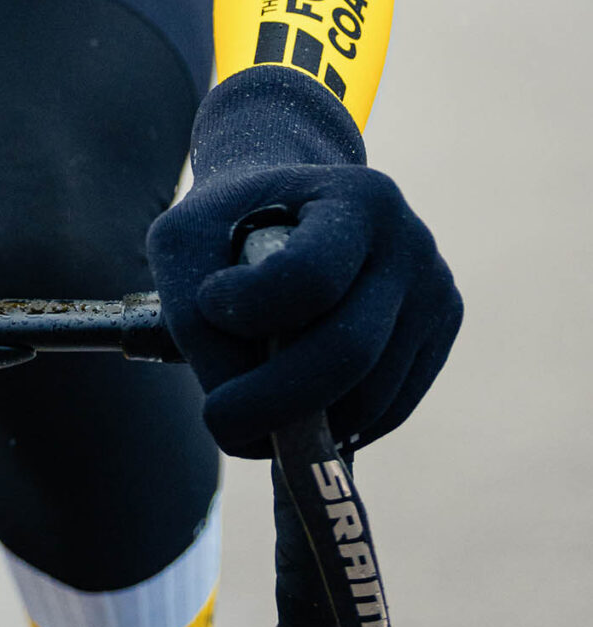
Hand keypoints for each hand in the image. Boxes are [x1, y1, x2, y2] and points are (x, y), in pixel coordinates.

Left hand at [147, 66, 460, 458]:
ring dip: (305, 425)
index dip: (253, 309)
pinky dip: (336, 428)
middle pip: (349, 350)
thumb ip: (197, 327)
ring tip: (252, 412)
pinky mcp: (440, 336)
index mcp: (355, 196)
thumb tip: (249, 430)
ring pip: (371, 397)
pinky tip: (296, 410)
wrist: (286, 204)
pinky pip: (390, 410)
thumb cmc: (228, 224)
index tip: (210, 304)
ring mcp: (435, 292)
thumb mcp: (186, 244)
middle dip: (276, 402)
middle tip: (221, 424)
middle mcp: (411, 242)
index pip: (311, 277)